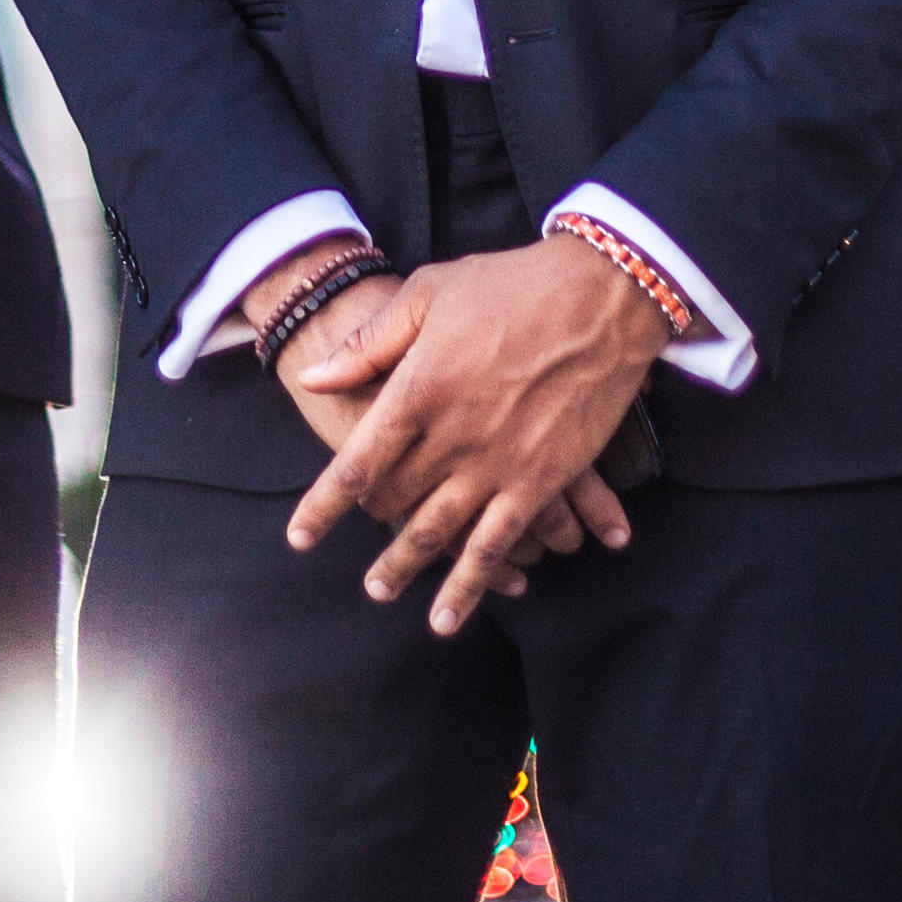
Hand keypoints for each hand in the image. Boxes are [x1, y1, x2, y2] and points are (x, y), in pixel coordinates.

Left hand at [257, 244, 604, 562]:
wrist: (601, 294)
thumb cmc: (511, 284)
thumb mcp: (429, 293)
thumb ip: (369, 344)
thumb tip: (313, 379)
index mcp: (416, 388)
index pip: (356, 463)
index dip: (323, 505)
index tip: (300, 536)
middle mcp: (449, 436)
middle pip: (395, 498)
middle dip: (372, 525)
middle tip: (359, 546)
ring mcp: (495, 463)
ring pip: (437, 532)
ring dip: (406, 567)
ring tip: (382, 592)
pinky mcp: (540, 480)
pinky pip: (496, 545)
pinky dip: (470, 585)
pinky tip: (448, 616)